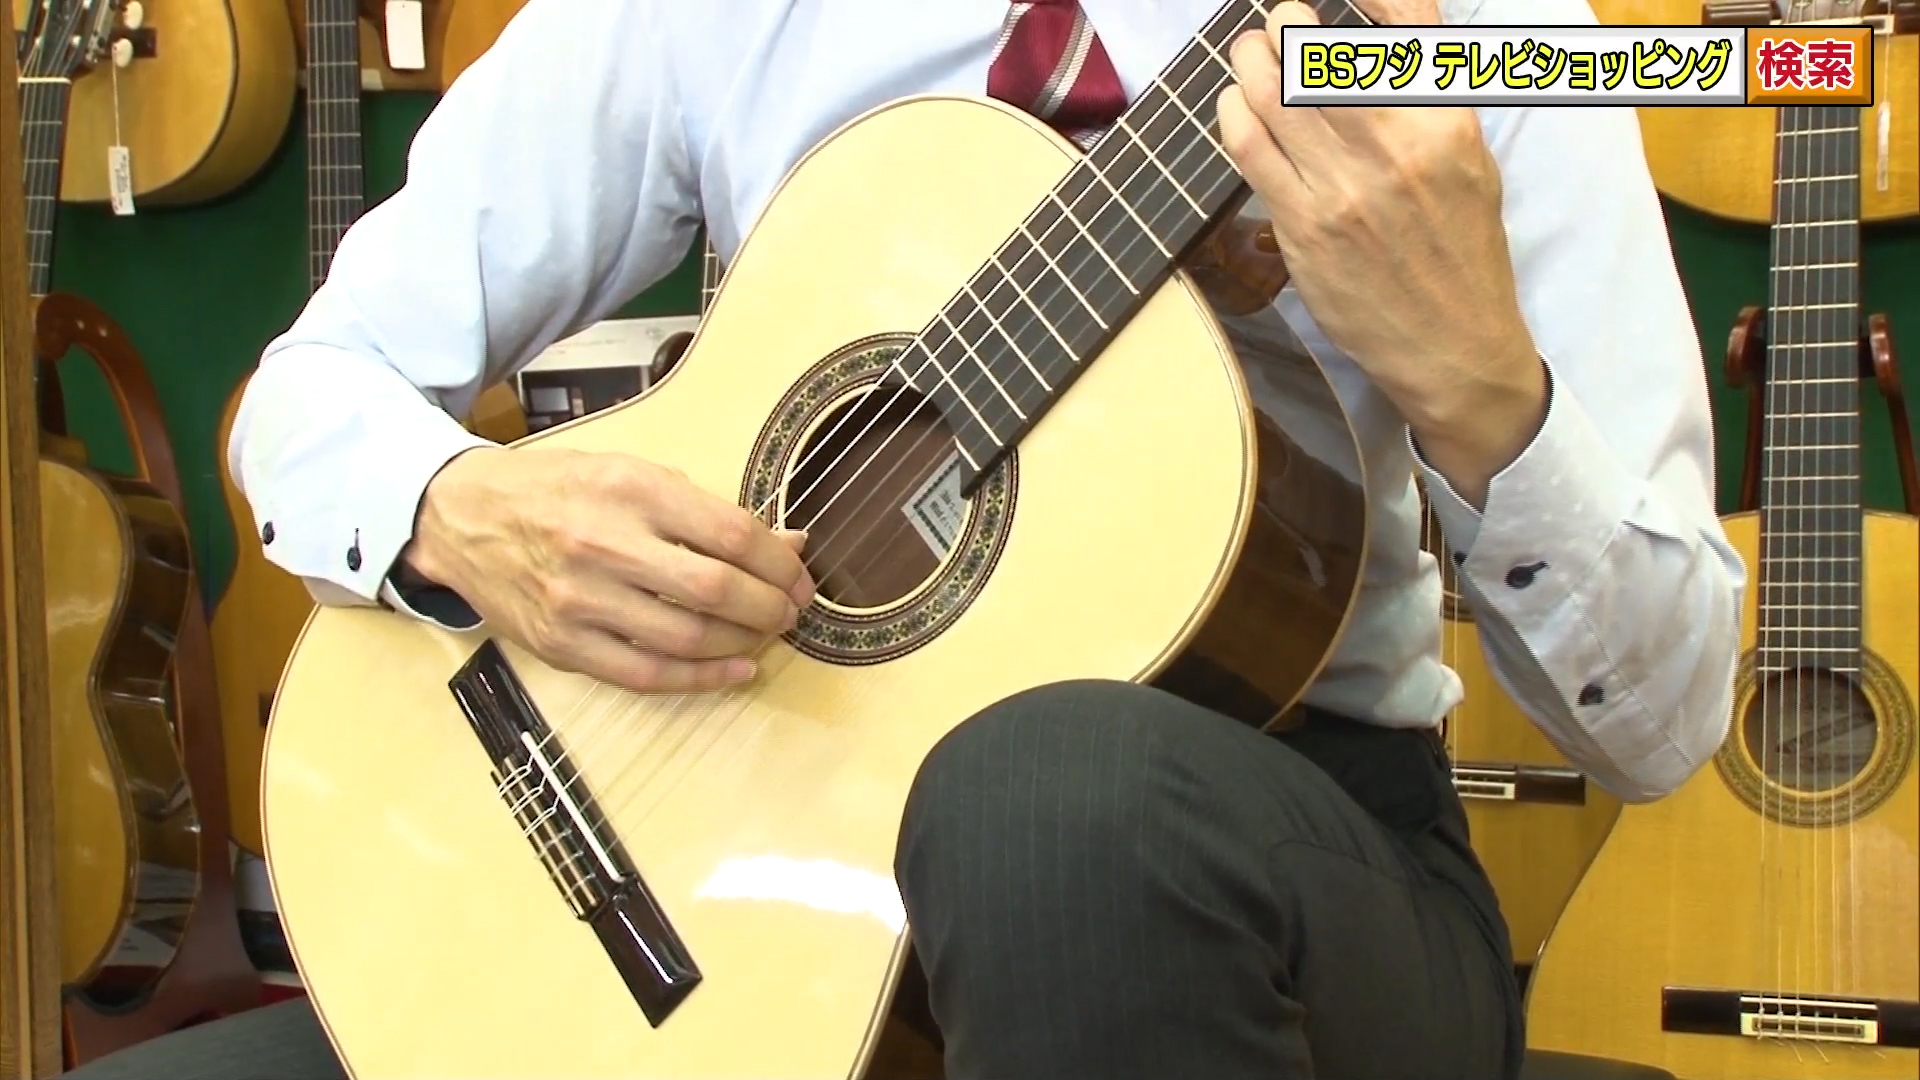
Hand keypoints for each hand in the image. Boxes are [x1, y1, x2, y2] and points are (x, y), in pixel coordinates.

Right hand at [403, 446, 815, 692]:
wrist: (464, 517)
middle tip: (790, 610)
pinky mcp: (562, 645)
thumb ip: (707, 511)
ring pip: (687, 638)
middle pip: (716, 590)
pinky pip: (647, 674)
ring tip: (765, 636)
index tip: (799, 575)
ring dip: (744, 644)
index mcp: (629, 489)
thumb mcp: (633, 474)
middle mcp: (604, 544)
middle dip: (770, 607)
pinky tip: (736, 670)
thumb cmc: (558, 490)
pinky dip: (702, 678)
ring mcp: (580, 600)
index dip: (779, 563)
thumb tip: (787, 544)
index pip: (731, 534)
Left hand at [1215, 0, 1547, 502]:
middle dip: (1285, 26)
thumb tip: (1388, 37)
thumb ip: (1431, 95)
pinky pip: (1252, 150)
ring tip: (1248, 54)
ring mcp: (1345, 188)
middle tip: (1276, 23)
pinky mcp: (1305, 225)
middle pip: (1317, 55)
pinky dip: (1234, 114)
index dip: (1363, 0)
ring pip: (1274, 95)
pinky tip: (1235, 106)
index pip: (1401, 28)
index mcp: (1445, 125)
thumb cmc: (1461, 251)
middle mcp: (1396, 148)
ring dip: (1250, 61)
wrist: (1454, 346)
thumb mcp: (1470, 158)